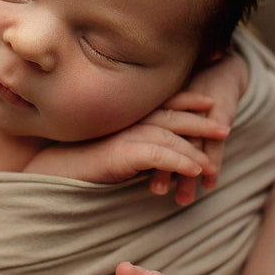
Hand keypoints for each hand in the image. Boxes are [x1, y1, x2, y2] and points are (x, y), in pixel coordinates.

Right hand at [23, 109, 223, 185]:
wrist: (50, 175)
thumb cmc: (77, 166)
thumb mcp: (110, 152)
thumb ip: (131, 146)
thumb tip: (154, 154)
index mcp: (124, 118)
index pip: (161, 104)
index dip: (186, 100)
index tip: (209, 102)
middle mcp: (125, 121)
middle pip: (169, 115)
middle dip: (199, 120)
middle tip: (225, 126)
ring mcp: (122, 135)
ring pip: (168, 135)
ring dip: (195, 146)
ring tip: (216, 158)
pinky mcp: (120, 153)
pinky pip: (157, 155)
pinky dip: (179, 161)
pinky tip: (196, 170)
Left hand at [145, 52, 248, 204]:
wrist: (219, 68)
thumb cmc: (188, 89)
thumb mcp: (167, 100)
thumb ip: (146, 117)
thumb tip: (109, 136)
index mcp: (162, 106)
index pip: (151, 130)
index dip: (145, 151)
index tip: (135, 174)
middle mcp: (179, 109)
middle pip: (171, 140)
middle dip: (165, 169)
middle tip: (156, 192)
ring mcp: (199, 110)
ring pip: (192, 143)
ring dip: (188, 173)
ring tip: (183, 200)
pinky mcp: (219, 111)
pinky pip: (215, 139)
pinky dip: (214, 162)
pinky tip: (210, 185)